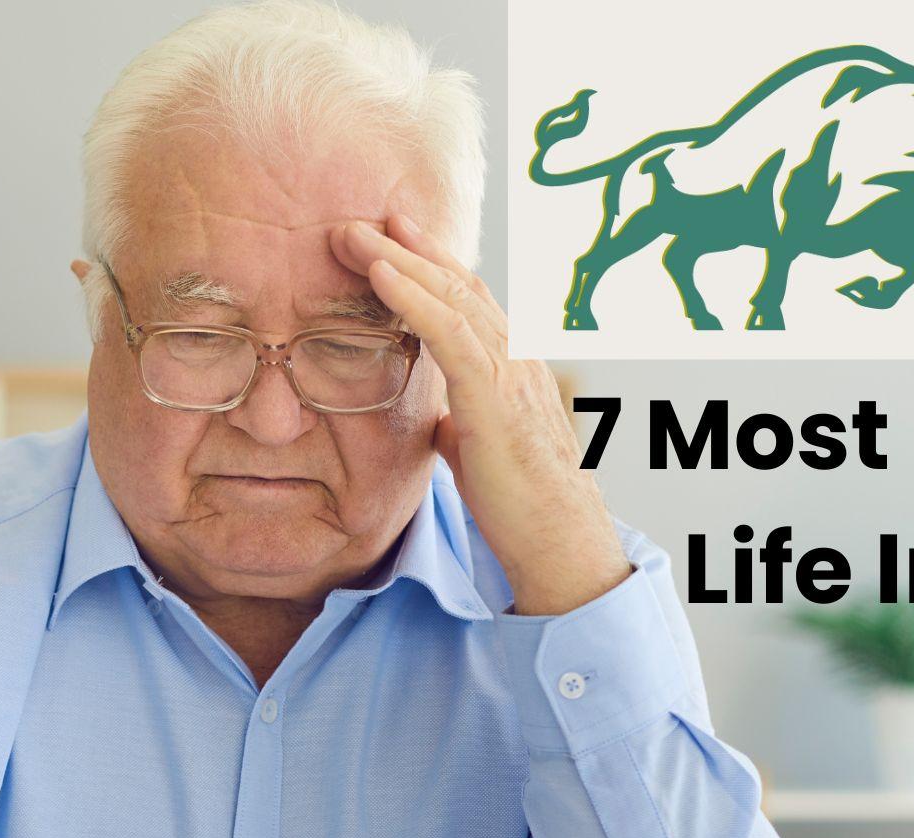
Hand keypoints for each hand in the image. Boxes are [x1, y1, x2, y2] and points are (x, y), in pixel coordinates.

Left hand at [330, 215, 631, 615]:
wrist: (560, 542)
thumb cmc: (523, 508)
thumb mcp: (482, 455)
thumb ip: (463, 426)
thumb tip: (442, 423)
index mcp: (515, 370)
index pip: (471, 303)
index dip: (432, 267)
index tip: (395, 239)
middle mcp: (519, 358)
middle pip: (460, 286)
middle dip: (411, 247)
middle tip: (366, 218)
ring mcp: (511, 372)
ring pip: (452, 297)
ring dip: (399, 259)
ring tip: (353, 234)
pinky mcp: (494, 396)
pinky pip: (448, 331)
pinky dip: (411, 296)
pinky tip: (380, 273)